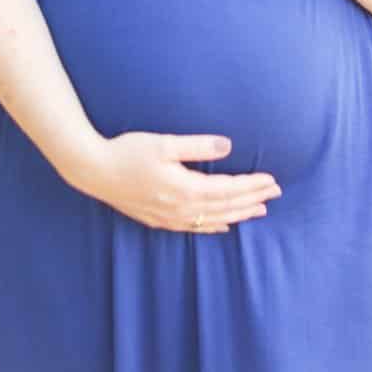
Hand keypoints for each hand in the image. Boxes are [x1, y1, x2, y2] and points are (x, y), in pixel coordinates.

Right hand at [81, 131, 282, 231]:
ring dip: (239, 214)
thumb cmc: (128, 152)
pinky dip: (214, 226)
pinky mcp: (160, 220)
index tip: (271, 180)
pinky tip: (224, 226)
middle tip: (276, 193)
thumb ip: (197, 146)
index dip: (251, 185)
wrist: (94, 171)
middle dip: (252, 199)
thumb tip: (228, 146)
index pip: (228, 190)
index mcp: (185, 188)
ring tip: (259, 210)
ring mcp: (170, 217)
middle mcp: (181, 208)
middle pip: (226, 206)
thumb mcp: (163, 143)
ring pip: (214, 220)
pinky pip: (195, 227)